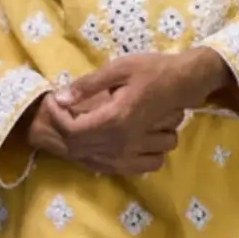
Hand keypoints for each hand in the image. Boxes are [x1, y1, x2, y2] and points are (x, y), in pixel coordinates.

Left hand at [31, 48, 238, 176]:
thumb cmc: (152, 70)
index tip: (53, 102)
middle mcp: (122, 142)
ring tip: (77, 129)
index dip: (57, 118)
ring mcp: (133, 152)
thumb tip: (60, 98)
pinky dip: (102, 161)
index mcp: (115, 119)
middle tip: (61, 113)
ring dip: (79, 148)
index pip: (72, 130)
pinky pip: (116, 169)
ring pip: (94, 160)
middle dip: (64, 131)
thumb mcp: (118, 69)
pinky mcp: (142, 156)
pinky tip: (100, 147)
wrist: (185, 82)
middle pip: (79, 148)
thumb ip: (88, 85)